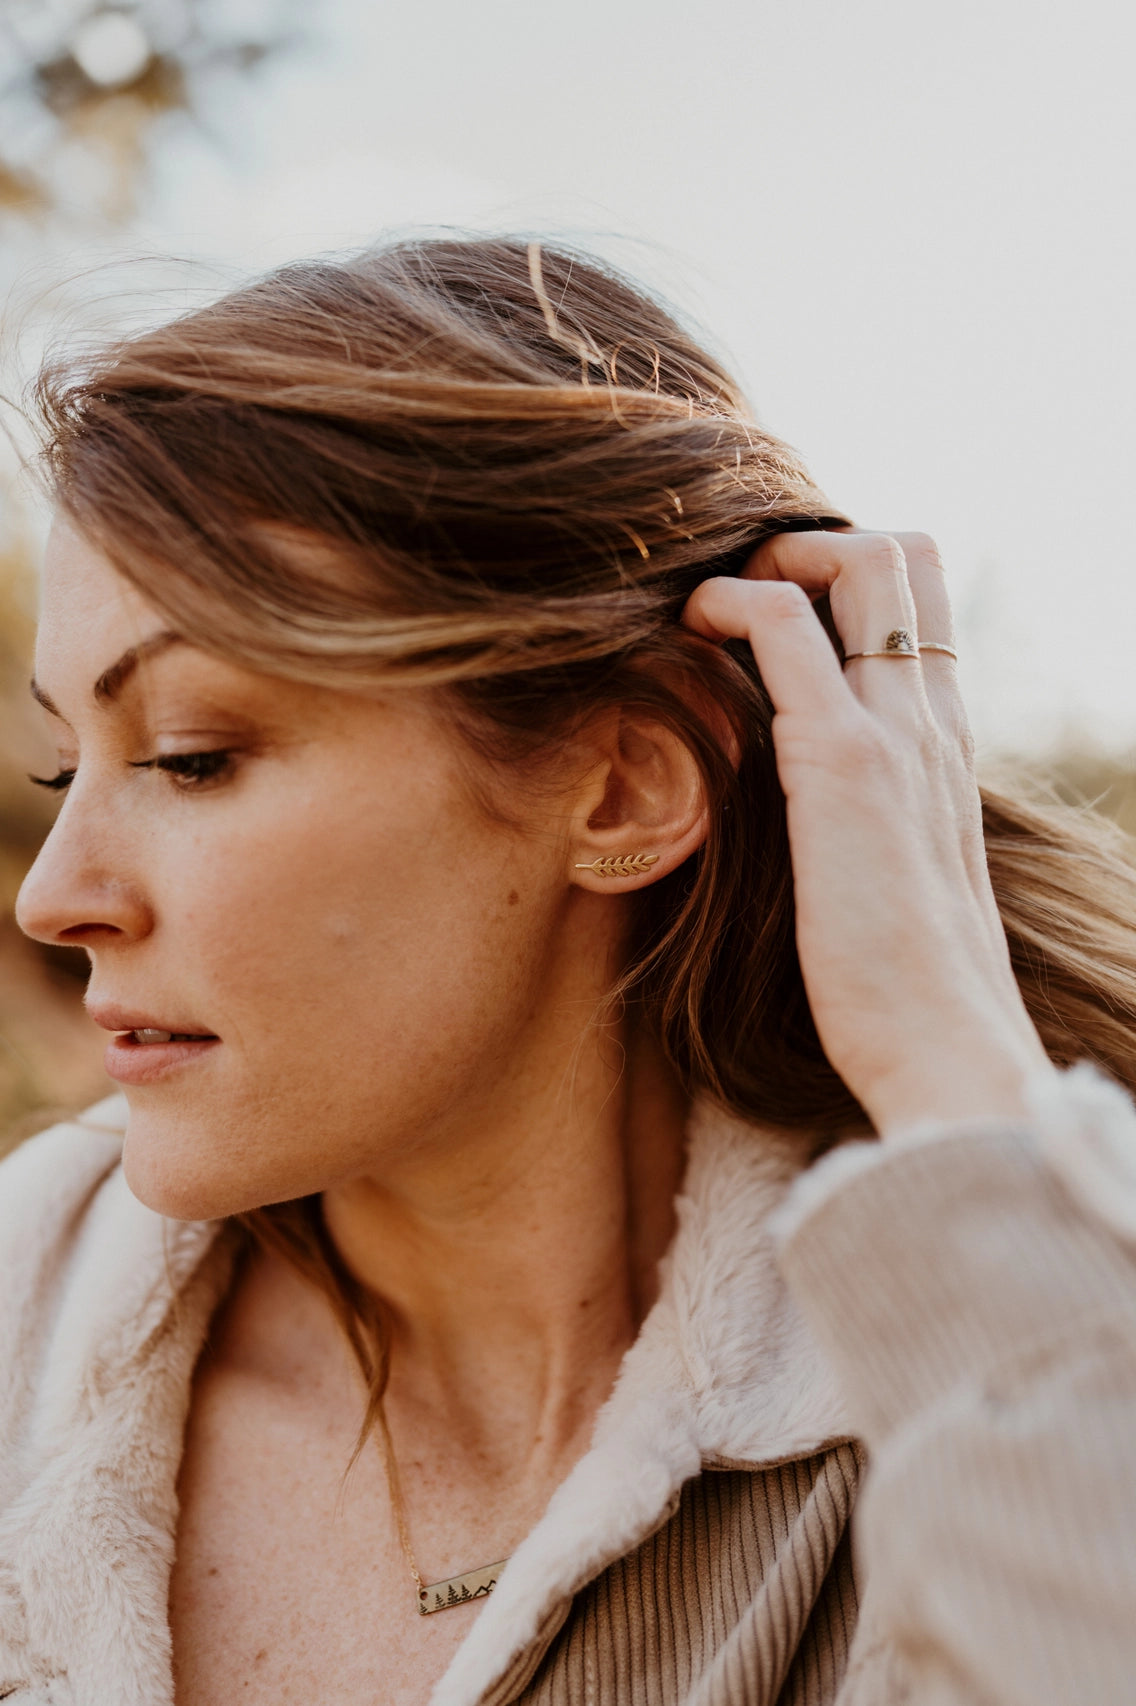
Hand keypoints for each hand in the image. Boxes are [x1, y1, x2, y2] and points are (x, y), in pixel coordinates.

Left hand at [682, 530, 1055, 1133]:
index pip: (924, 600)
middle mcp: (933, 718)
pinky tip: (691, 637)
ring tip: (710, 614)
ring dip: (770, 560)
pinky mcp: (843, 763)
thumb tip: (815, 812)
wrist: (947, 1051)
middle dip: (810, 545)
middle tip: (742, 603)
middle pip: (904, 551)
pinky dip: (729, 605)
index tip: (773, 618)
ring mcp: (896, 733)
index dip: (847, 576)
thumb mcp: (898, 878)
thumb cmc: (908, 987)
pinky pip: (784, 630)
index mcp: (947, 742)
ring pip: (858, 562)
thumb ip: (873, 819)